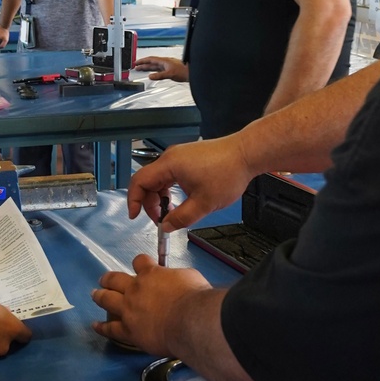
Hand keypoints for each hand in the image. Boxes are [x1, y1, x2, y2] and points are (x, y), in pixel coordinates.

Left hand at [91, 255, 210, 354]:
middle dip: (109, 279)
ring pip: (107, 300)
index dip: (139, 263)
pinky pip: (111, 329)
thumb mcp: (190, 277)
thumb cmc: (195, 298)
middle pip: (115, 279)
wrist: (190, 321)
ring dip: (100, 296)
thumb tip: (177, 281)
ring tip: (95, 295)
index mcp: (151, 274)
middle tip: (104, 280)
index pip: (139, 262)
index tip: (140, 265)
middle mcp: (135, 289)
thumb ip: (178, 277)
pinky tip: (96, 326)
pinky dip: (102, 327)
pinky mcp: (128, 330)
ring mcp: (129, 310)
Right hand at [127, 135, 252, 230]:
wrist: (246, 154)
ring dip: (160, 197)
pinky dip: (169, 189)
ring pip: (159, 179)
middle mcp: (170, 157)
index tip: (135, 215)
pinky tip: (180, 200)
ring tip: (173, 212)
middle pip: (148, 181)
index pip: (139, 181)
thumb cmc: (228, 172)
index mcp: (169, 165)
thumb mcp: (204, 203)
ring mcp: (179, 156)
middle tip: (161, 220)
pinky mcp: (187, 158)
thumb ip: (181, 218)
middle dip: (150, 203)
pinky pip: (169, 175)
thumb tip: (166, 226)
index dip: (133, 200)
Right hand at [134, 55, 187, 82]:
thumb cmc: (184, 71)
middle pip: (151, 62)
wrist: (191, 72)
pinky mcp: (169, 70)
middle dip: (143, 64)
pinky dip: (153, 71)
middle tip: (136, 66)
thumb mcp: (170, 74)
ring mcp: (167, 66)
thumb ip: (160, 75)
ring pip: (155, 66)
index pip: (150, 59)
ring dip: (147, 67)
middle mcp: (165, 62)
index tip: (136, 62)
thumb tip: (150, 76)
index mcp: (164, 61)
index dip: (142, 61)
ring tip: (141, 69)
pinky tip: (152, 73)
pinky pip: (158, 69)